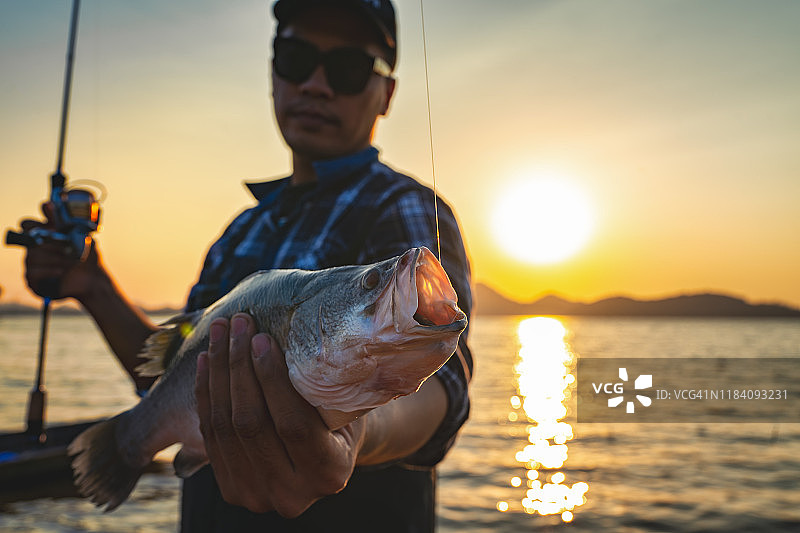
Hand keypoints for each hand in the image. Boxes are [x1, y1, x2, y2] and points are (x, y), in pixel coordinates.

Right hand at [21, 202, 102, 299]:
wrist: (92, 279)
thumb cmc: (86, 257)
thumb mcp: (82, 237)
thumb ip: (70, 222)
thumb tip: (58, 205)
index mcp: (44, 235)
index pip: (28, 224)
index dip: (34, 222)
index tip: (49, 216)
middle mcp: (34, 248)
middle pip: (30, 239)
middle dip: (52, 242)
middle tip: (68, 246)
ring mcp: (32, 263)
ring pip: (32, 256)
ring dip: (54, 258)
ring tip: (71, 261)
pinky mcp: (32, 279)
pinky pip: (33, 272)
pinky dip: (49, 270)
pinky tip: (62, 271)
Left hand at [194, 313, 366, 516]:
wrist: (327, 457)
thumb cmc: (342, 419)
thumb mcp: (344, 406)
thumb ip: (321, 387)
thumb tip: (297, 332)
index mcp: (329, 474)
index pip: (292, 424)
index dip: (272, 379)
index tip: (261, 338)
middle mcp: (290, 495)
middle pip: (251, 423)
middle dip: (240, 366)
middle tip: (238, 325)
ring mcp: (256, 495)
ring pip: (225, 427)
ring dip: (218, 373)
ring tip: (220, 333)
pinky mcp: (231, 487)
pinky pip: (210, 434)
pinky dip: (206, 393)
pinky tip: (207, 360)